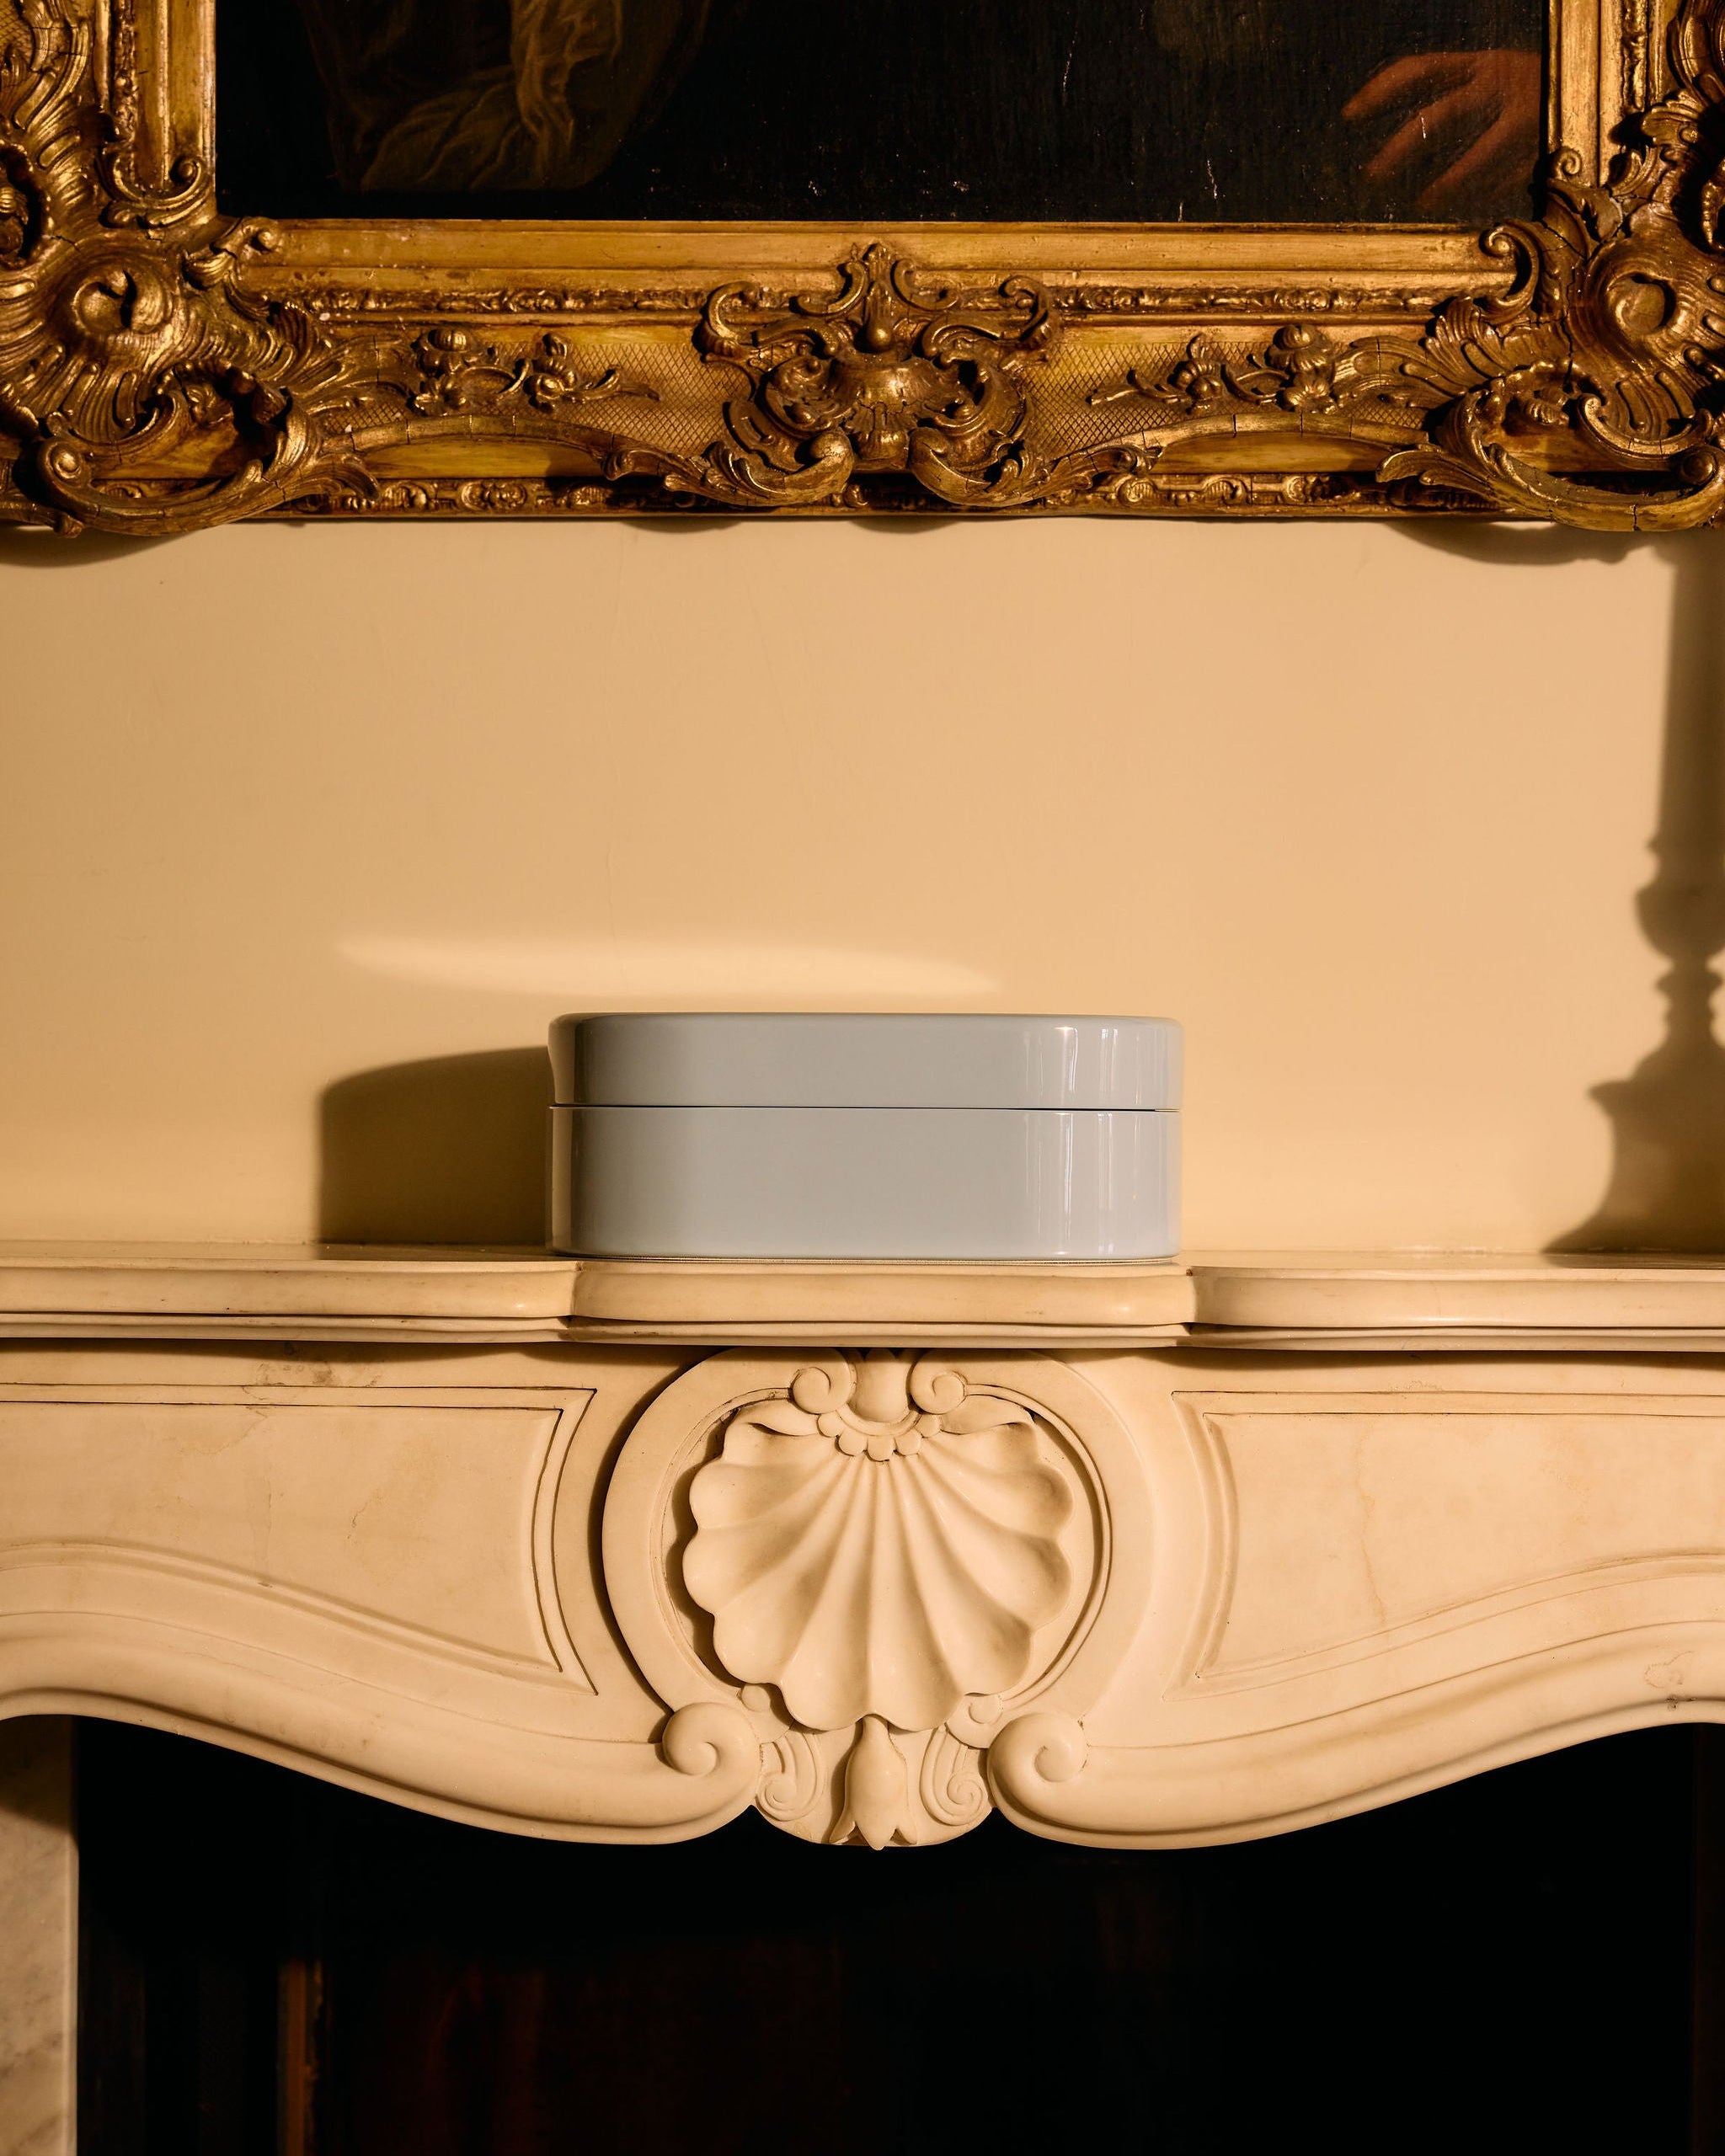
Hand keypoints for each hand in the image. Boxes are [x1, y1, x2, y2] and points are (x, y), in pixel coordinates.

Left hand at [1343, 49, 1540, 212]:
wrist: (1609, 89)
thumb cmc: (1540, 94)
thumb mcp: (1498, 81)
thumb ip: (1459, 99)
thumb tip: (1403, 142)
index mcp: (1485, 62)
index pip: (1421, 68)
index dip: (1380, 90)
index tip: (1348, 116)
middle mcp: (1503, 81)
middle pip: (1436, 117)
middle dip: (1397, 150)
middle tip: (1369, 177)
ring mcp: (1527, 116)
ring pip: (1473, 157)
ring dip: (1444, 185)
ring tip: (1422, 203)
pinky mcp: (1547, 148)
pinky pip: (1505, 179)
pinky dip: (1483, 195)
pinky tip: (1469, 208)